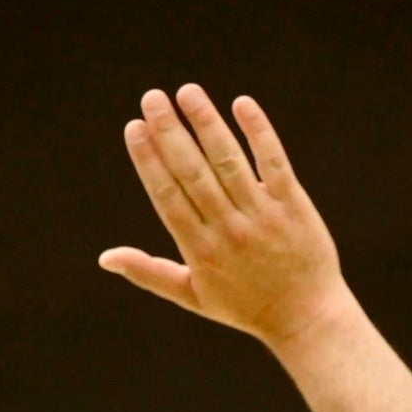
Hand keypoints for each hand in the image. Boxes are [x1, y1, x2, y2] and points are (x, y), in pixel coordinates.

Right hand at [99, 85, 351, 346]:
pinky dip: (258, 132)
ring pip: (229, 162)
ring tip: (188, 93)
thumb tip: (105, 258)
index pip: (167, 197)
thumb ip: (150, 273)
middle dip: (170, 133)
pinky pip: (274, 163)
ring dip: (207, 124)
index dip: (149, 160)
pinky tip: (242, 104)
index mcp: (200, 251)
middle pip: (193, 173)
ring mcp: (262, 216)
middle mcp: (229, 231)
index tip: (134, 128)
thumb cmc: (247, 308)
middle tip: (152, 98)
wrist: (306, 318)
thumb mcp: (194, 296)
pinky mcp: (293, 206)